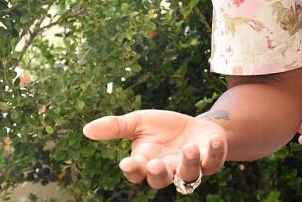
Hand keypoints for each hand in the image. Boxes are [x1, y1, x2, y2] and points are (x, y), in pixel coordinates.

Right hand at [83, 109, 227, 189]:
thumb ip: (116, 127)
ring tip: (190, 148)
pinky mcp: (211, 160)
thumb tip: (86, 129)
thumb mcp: (140, 122)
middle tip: (156, 163)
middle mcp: (168, 170)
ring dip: (189, 163)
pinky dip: (215, 153)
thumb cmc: (163, 128)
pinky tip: (214, 142)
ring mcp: (191, 168)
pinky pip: (214, 162)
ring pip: (189, 175)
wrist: (195, 126)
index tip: (128, 162)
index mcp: (147, 163)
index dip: (132, 170)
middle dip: (158, 173)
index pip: (136, 173)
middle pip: (160, 180)